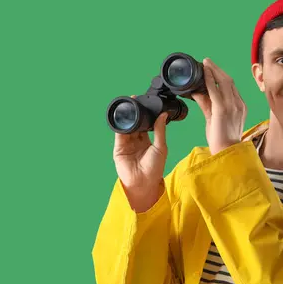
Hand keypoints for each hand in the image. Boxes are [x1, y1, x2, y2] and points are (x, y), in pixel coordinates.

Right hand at [113, 96, 168, 210]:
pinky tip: (123, 117)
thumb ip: (160, 130)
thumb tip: (164, 115)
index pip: (146, 124)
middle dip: (136, 113)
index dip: (146, 114)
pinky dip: (120, 125)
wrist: (143, 182)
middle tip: (136, 100)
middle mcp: (137, 141)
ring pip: (127, 127)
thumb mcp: (161, 147)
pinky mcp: (119, 147)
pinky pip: (119, 134)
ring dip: (128, 117)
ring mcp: (127, 144)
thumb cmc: (154, 168)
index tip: (147, 103)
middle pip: (136, 123)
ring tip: (130, 105)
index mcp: (148, 141)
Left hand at [191, 58, 246, 155]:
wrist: (226, 153)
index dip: (221, 76)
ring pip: (224, 82)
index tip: (212, 70)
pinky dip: (210, 79)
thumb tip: (196, 92)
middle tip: (207, 61)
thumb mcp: (213, 118)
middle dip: (218, 69)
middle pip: (229, 81)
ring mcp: (232, 106)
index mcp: (240, 107)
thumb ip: (206, 104)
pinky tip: (204, 72)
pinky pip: (216, 90)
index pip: (231, 87)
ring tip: (205, 62)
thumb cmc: (221, 139)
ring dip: (214, 70)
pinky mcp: (223, 110)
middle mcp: (238, 104)